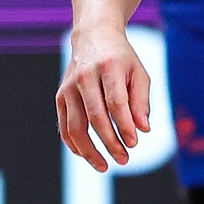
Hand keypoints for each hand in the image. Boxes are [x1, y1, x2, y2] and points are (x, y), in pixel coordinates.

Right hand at [56, 26, 150, 171]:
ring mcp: (69, 88)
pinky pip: (65, 126)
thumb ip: (141, 101)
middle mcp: (85, 78)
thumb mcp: (139, 73)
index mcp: (108, 68)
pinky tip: (87, 155)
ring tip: (105, 165)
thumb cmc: (122, 59)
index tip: (134, 143)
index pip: (116, 103)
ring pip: (75, 126)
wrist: (94, 38)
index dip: (124, 126)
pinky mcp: (60, 97)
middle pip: (95, 117)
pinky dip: (74, 144)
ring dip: (90, 150)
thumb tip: (143, 129)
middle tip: (124, 159)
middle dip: (110, 142)